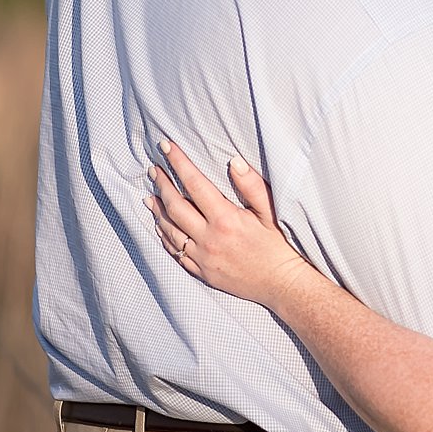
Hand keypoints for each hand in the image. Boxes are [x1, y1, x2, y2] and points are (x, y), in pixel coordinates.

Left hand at [147, 141, 304, 306]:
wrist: (282, 285)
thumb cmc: (279, 246)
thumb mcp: (271, 212)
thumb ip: (252, 186)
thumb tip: (234, 161)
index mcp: (225, 219)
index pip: (195, 184)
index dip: (178, 163)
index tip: (166, 147)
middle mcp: (208, 238)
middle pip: (174, 206)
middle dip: (161, 184)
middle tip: (153, 170)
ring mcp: (202, 257)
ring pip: (169, 230)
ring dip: (157, 210)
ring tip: (150, 196)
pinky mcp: (201, 271)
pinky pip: (174, 252)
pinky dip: (164, 236)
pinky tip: (160, 226)